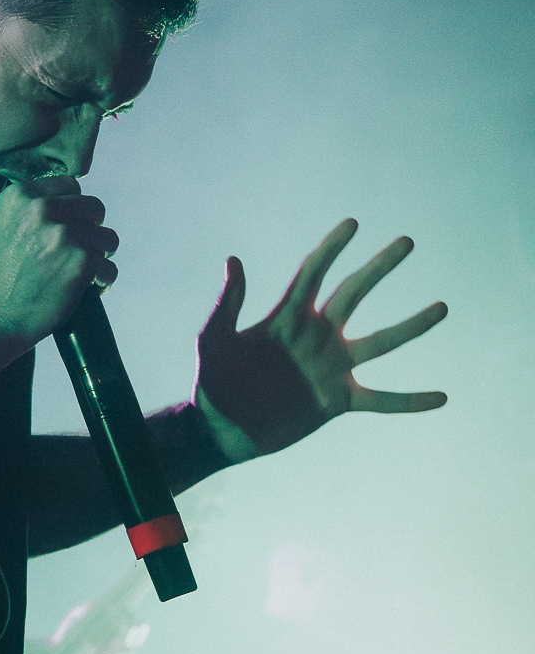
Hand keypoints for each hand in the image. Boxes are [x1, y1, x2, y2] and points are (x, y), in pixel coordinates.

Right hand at [0, 176, 118, 346]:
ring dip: (99, 256)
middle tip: (78, 253)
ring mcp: (65, 233)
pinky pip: (109, 267)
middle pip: (94, 207)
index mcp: (21, 195)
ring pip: (107, 237)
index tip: (67, 229)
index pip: (70, 185)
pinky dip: (102, 281)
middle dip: (90, 230)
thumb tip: (58, 202)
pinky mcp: (82, 260)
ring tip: (84, 273)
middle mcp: (43, 208)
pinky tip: (87, 290)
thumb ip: (26, 210)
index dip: (72, 210)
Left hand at [194, 217, 446, 459]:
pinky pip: (381, 401)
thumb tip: (234, 259)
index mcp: (287, 317)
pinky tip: (442, 399)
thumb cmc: (211, 381)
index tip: (353, 223)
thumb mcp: (213, 339)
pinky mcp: (337, 402)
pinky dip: (410, 401)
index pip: (313, 272)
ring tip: (442, 307)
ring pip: (380, 343)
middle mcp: (316, 336)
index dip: (331, 248)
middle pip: (354, 294)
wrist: (218, 429)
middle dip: (379, 267)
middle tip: (407, 241)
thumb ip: (227, 303)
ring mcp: (330, 368)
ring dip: (412, 326)